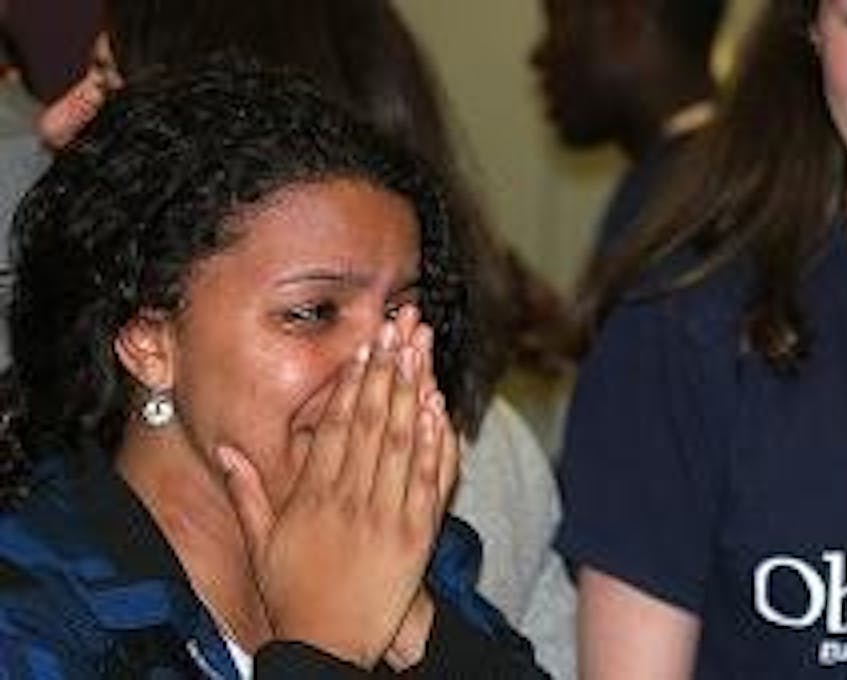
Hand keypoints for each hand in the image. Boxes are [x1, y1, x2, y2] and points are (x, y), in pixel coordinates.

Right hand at [218, 311, 455, 667]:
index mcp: (314, 497)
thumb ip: (246, 492)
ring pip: (405, 442)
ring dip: (414, 392)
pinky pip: (430, 481)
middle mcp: (353, 500)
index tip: (364, 347)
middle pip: (375, 422)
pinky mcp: (416, 537)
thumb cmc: (293, 593)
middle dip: (388, 370)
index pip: (338, 426)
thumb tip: (225, 449)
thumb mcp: (261, 543)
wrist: (329, 646)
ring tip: (421, 351)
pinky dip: (437, 444)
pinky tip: (441, 409)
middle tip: (398, 329)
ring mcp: (389, 516)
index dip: (353, 382)